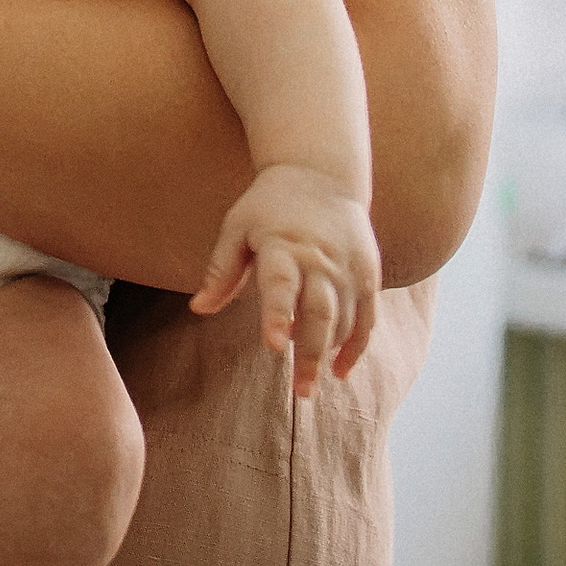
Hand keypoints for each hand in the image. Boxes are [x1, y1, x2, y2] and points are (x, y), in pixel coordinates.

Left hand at [190, 166, 380, 393]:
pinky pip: (367, 318)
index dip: (277, 315)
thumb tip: (197, 308)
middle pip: (320, 313)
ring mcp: (348, 268)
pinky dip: (356, 346)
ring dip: (329, 353)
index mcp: (282, 245)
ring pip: (344, 321)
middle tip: (300, 392)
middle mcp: (320, 259)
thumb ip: (221, 269)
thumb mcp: (238, 227)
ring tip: (308, 383)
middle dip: (310, 354)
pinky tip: (340, 371)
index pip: (281, 285)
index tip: (273, 346)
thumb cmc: (269, 205)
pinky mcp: (368, 274)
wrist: (321, 173)